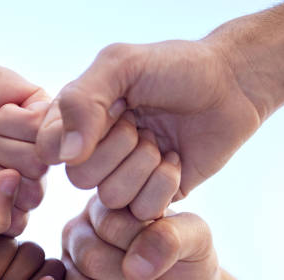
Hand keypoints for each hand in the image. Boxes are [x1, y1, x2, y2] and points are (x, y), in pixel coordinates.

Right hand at [0, 49, 49, 233]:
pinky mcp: (46, 113)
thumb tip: (16, 181)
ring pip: (38, 162)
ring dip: (0, 145)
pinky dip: (9, 119)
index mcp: (8, 204)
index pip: (17, 221)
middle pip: (33, 194)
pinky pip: (42, 127)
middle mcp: (29, 177)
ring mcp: (40, 146)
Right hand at [36, 40, 260, 197]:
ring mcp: (124, 177)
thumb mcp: (121, 65)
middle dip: (119, 148)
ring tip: (161, 140)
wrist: (232, 86)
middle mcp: (95, 152)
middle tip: (142, 124)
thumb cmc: (176, 68)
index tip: (116, 107)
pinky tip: (175, 158)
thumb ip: (81, 101)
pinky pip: (143, 210)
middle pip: (80, 178)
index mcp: (78, 120)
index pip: (50, 149)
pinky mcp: (153, 197)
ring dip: (144, 164)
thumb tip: (66, 156)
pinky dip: (165, 183)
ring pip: (111, 197)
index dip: (81, 135)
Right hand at [60, 195, 219, 279]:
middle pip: (88, 256)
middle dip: (128, 276)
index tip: (161, 250)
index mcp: (104, 207)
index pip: (110, 222)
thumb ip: (170, 236)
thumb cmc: (189, 265)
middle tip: (147, 279)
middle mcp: (79, 234)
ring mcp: (68, 271)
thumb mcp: (197, 239)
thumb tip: (133, 266)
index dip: (141, 244)